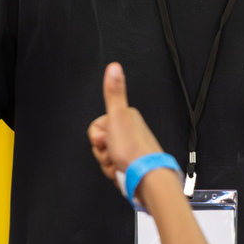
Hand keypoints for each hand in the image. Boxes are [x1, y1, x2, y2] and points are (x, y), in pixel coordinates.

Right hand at [88, 62, 163, 194]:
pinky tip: (121, 171)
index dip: (97, 136)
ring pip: (104, 156)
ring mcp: (129, 149)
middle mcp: (128, 131)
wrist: (146, 177)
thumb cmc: (132, 149)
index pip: (96, 127)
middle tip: (113, 152)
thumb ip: (114, 91)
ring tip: (118, 163)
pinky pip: (112, 168)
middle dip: (102, 152)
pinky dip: (114, 172)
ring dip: (107, 164)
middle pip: (99, 142)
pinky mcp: (130, 164)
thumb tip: (114, 67)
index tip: (107, 139)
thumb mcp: (117, 116)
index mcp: (125, 117)